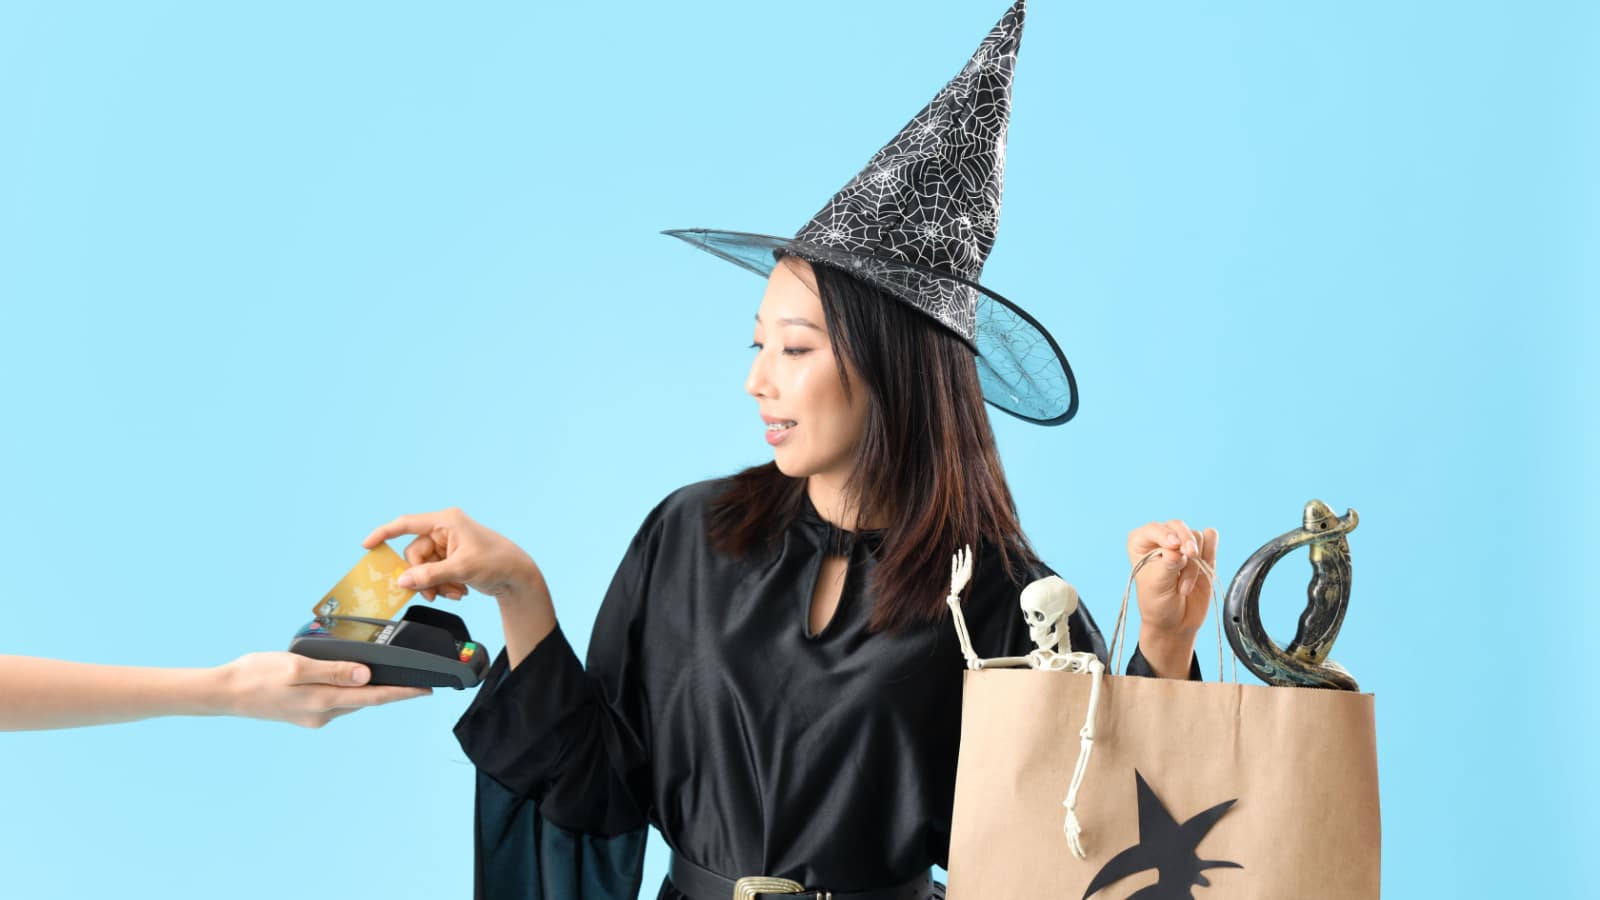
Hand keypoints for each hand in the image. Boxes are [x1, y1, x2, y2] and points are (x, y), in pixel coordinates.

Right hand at [215, 652, 429, 728]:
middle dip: (392, 691)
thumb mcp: (297, 666)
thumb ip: (333, 670)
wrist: (224, 692)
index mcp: (323, 701)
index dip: (403, 693)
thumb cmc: (257, 675)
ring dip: (370, 691)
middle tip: (416, 680)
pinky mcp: (304, 712)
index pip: (374, 697)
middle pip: (366, 700)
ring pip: (351, 701)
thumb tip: (367, 676)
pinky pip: (336, 700)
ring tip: (392, 678)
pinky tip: (352, 679)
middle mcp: (322, 713)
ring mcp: (313, 716)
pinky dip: (349, 691)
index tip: (427, 690)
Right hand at [363, 507, 538, 601]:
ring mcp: (446, 546)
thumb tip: (403, 580)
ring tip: (454, 593)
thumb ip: (430, 575)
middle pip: (414, 555)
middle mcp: (444, 530)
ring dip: (435, 585)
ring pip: (423, 568)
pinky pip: (433, 574)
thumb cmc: (498, 562)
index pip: (407, 523)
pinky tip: (458, 591)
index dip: (384, 533)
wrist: (518, 577)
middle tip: (435, 593)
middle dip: (423, 577)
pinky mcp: (450, 560)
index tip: (366, 545)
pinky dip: (442, 586)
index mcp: (446, 521)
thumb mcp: (462, 569)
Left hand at [1127, 520, 1218, 638]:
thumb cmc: (1157, 604)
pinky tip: (1201, 572)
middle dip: (1186, 542)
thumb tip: (1178, 550)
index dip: (1165, 535)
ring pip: (1196, 536)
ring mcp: (1183, 545)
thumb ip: (1167, 565)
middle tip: (1190, 557)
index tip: (1174, 547)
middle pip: (1178, 526)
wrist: (1176, 623)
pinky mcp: (1203, 552)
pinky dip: (1210, 554)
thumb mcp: (1157, 585)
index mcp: (1141, 543)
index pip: (1154, 529)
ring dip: (1194, 563)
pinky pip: (1211, 538)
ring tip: (1184, 586)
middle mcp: (1161, 540)